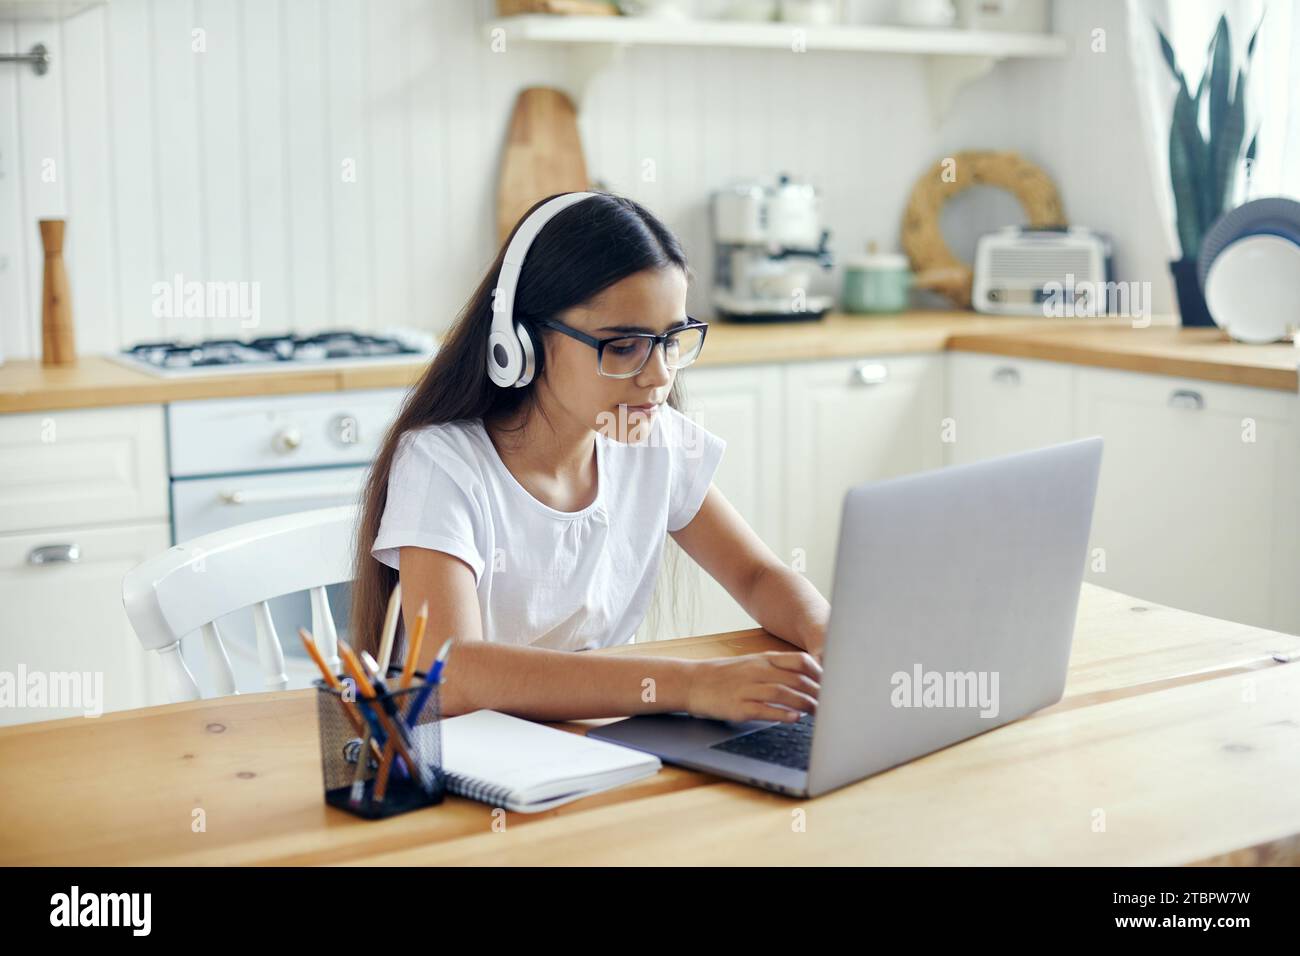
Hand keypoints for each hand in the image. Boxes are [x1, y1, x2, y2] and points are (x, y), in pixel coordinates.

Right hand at [685, 651, 820, 723]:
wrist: (693, 682)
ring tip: (817, 713)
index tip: (832, 684)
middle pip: (796, 679)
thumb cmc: (724, 675)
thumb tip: (804, 679)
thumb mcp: (751, 663)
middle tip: (830, 703)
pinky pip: (765, 710)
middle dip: (817, 693)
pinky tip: (795, 719)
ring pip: (784, 694)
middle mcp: (757, 671)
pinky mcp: (738, 707)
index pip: (800, 661)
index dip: (819, 673)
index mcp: (763, 659)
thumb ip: (776, 669)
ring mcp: (747, 689)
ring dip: (804, 704)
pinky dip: (783, 714)